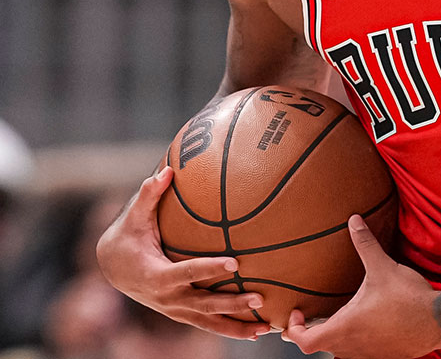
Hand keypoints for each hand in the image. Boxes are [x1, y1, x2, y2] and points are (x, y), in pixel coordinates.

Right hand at [95, 166, 269, 339]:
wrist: (112, 268)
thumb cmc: (127, 238)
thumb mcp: (133, 218)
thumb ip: (149, 196)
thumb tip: (167, 171)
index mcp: (156, 276)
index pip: (187, 273)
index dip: (209, 269)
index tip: (235, 263)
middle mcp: (167, 298)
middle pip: (203, 304)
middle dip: (231, 303)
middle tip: (260, 297)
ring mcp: (175, 309)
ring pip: (208, 322)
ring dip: (236, 327)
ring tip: (265, 327)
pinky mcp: (181, 313)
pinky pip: (208, 324)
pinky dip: (230, 330)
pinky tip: (257, 332)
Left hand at [282, 215, 440, 358]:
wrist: (440, 321)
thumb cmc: (409, 300)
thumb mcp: (383, 268)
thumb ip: (365, 244)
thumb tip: (354, 221)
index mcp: (345, 328)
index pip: (304, 342)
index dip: (295, 329)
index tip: (299, 314)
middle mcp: (351, 346)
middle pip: (320, 345)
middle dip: (315, 329)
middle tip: (314, 314)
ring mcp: (368, 354)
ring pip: (340, 349)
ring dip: (336, 334)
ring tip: (341, 315)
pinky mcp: (383, 355)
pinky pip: (360, 351)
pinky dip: (356, 338)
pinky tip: (367, 323)